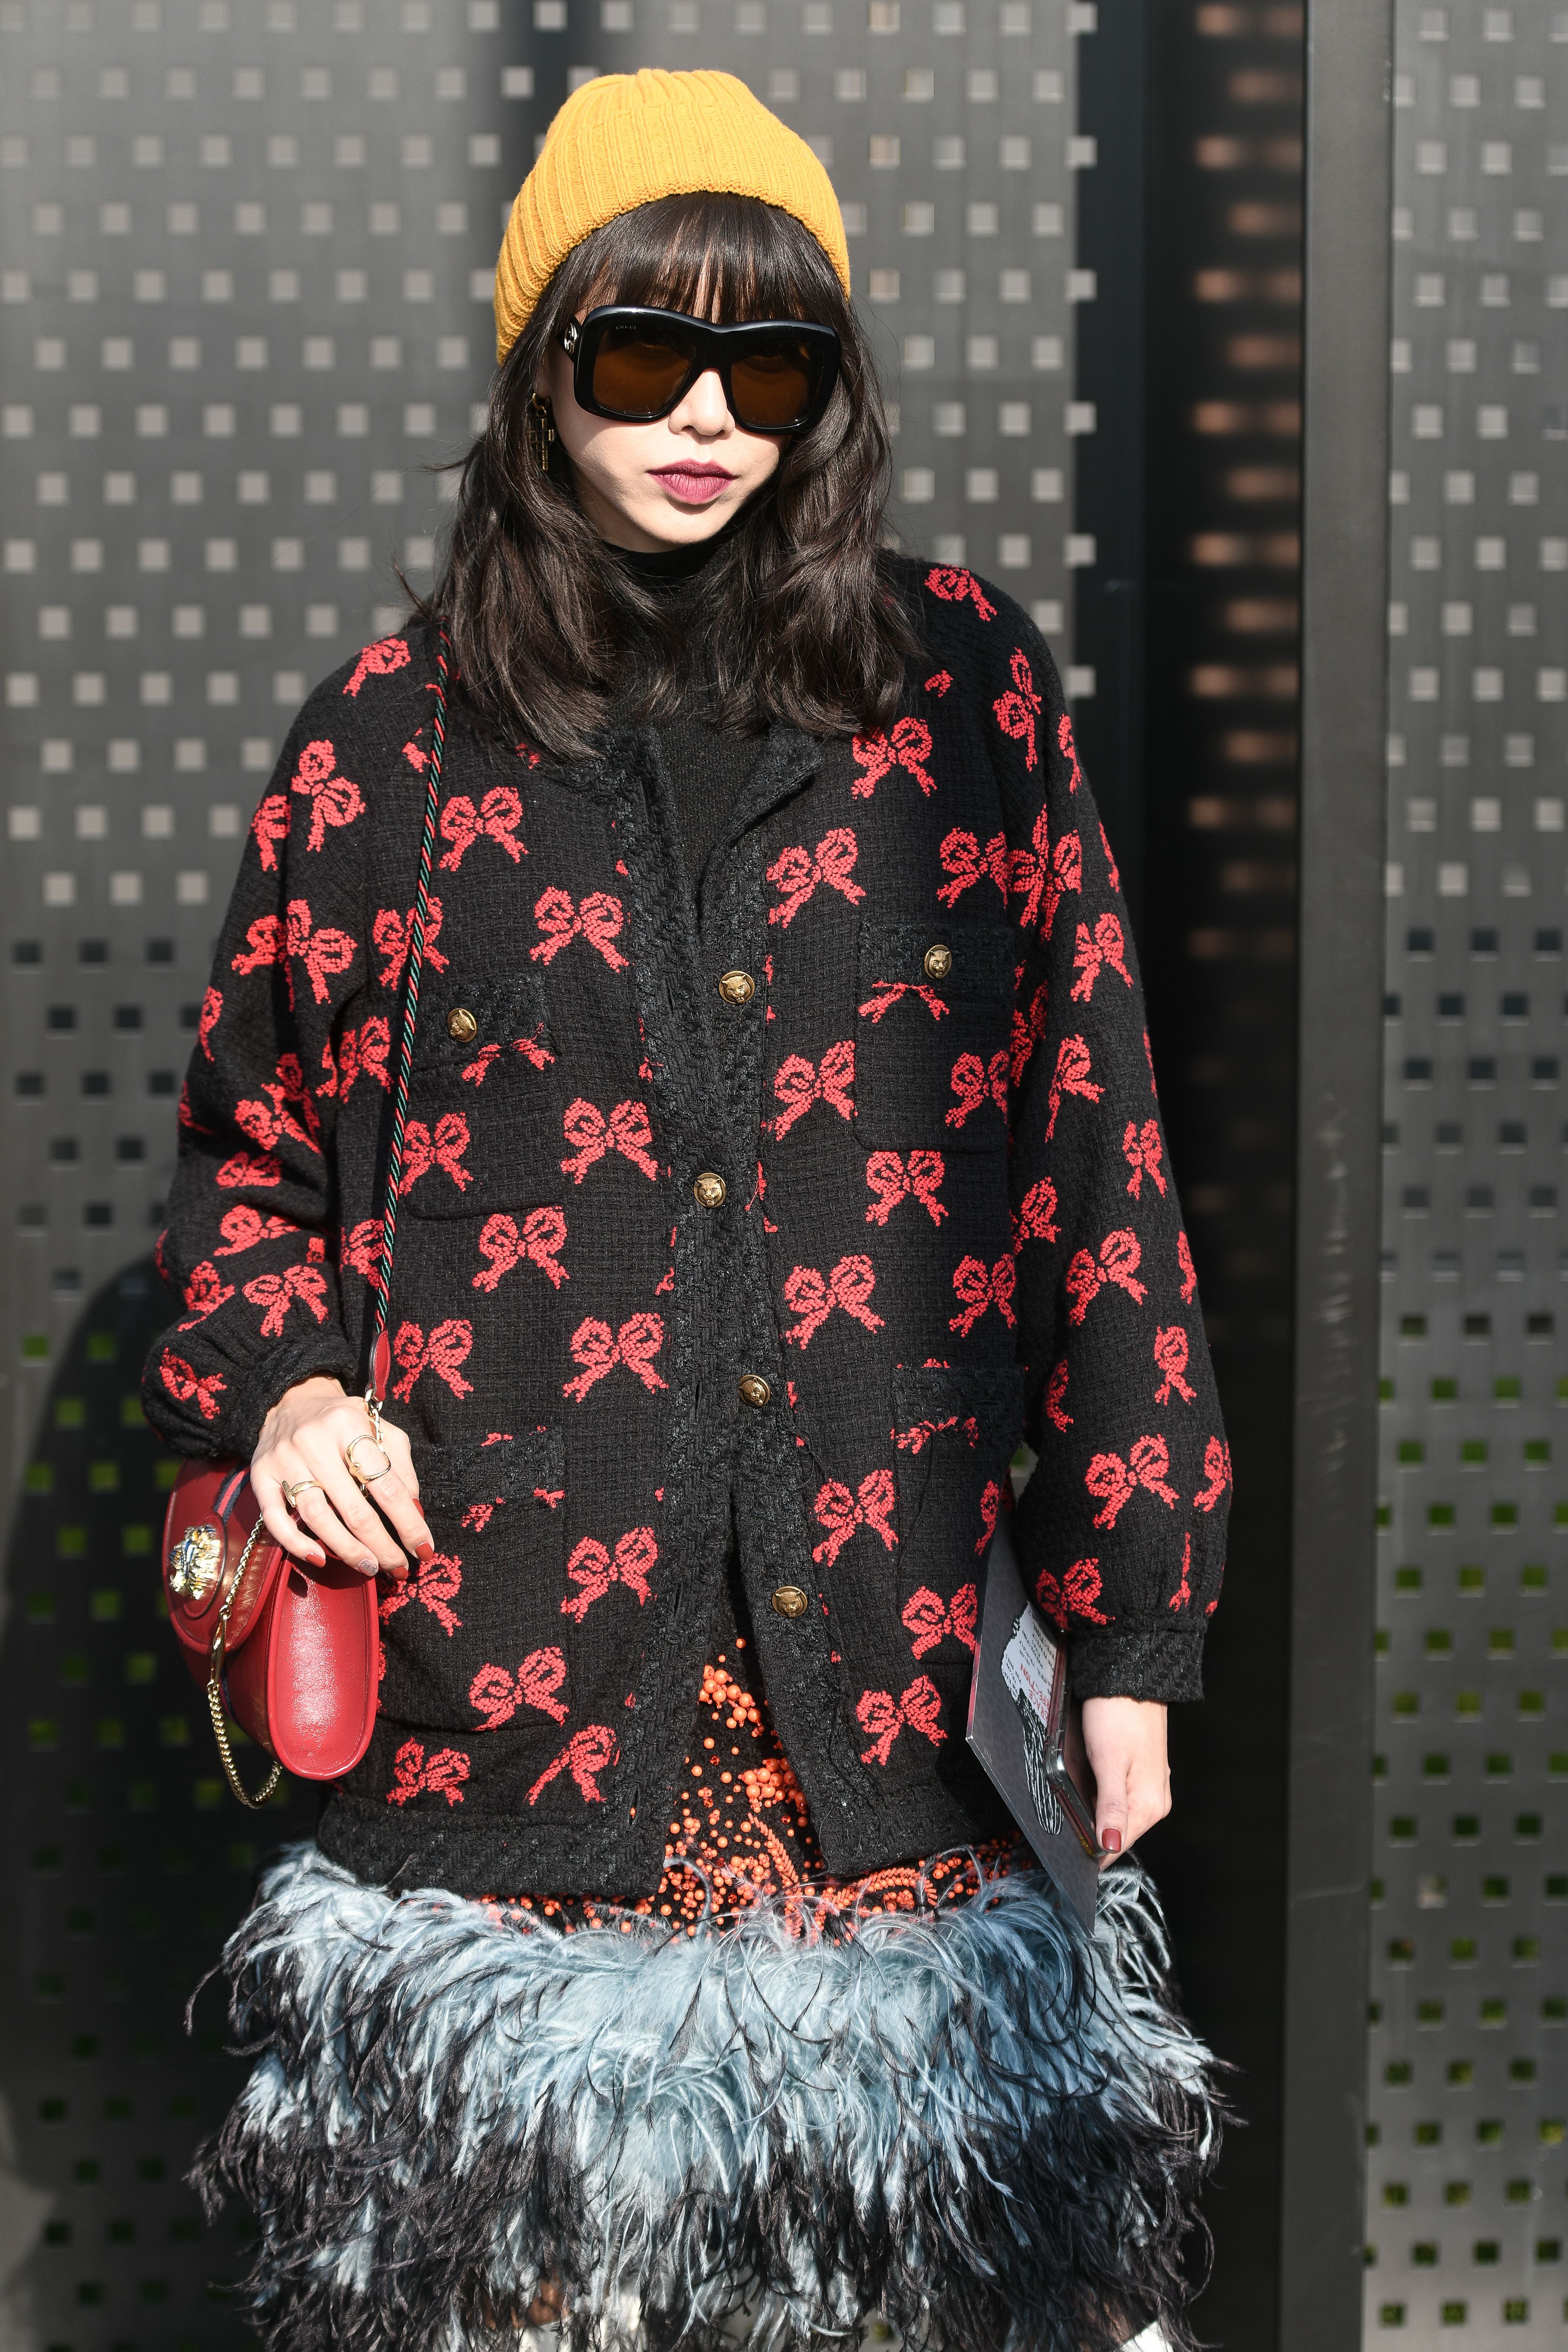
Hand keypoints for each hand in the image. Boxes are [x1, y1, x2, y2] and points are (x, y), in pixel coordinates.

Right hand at [251, 1374, 430, 1580]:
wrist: (290, 1401)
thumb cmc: (343, 1422)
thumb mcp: (379, 1429)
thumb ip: (400, 1466)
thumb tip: (414, 1511)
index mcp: (350, 1425)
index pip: (386, 1484)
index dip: (408, 1522)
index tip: (424, 1549)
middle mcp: (314, 1442)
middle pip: (353, 1508)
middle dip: (381, 1545)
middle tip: (398, 1568)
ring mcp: (284, 1460)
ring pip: (318, 1517)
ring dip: (347, 1550)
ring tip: (370, 1568)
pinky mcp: (261, 1476)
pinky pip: (276, 1519)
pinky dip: (296, 1543)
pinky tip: (319, 1559)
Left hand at [1077, 1695, 1169, 1865]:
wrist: (1128, 1676)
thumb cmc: (1118, 1715)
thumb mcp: (1109, 1763)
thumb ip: (1111, 1808)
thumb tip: (1112, 1847)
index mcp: (1150, 1805)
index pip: (1117, 1847)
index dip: (1091, 1850)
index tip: (1068, 1845)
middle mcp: (1155, 1800)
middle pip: (1115, 1831)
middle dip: (1089, 1824)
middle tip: (1069, 1799)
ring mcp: (1150, 1785)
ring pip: (1113, 1812)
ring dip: (1092, 1804)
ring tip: (1079, 1778)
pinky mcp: (1142, 1771)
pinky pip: (1117, 1794)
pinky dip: (1099, 1789)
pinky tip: (1089, 1771)